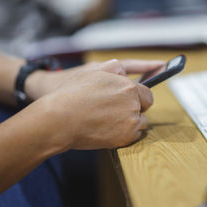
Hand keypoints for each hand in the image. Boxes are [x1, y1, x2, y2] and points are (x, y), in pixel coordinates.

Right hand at [29, 60, 154, 149]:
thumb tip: (125, 72)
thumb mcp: (94, 71)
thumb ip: (115, 68)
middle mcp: (133, 104)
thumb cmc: (72, 94)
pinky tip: (110, 129)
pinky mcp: (125, 137)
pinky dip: (126, 133)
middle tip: (116, 109)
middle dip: (135, 108)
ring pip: (141, 122)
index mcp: (128, 87)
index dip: (138, 96)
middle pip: (144, 108)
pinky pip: (134, 135)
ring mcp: (130, 122)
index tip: (131, 99)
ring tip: (111, 120)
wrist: (59, 120)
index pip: (147, 93)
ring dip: (131, 121)